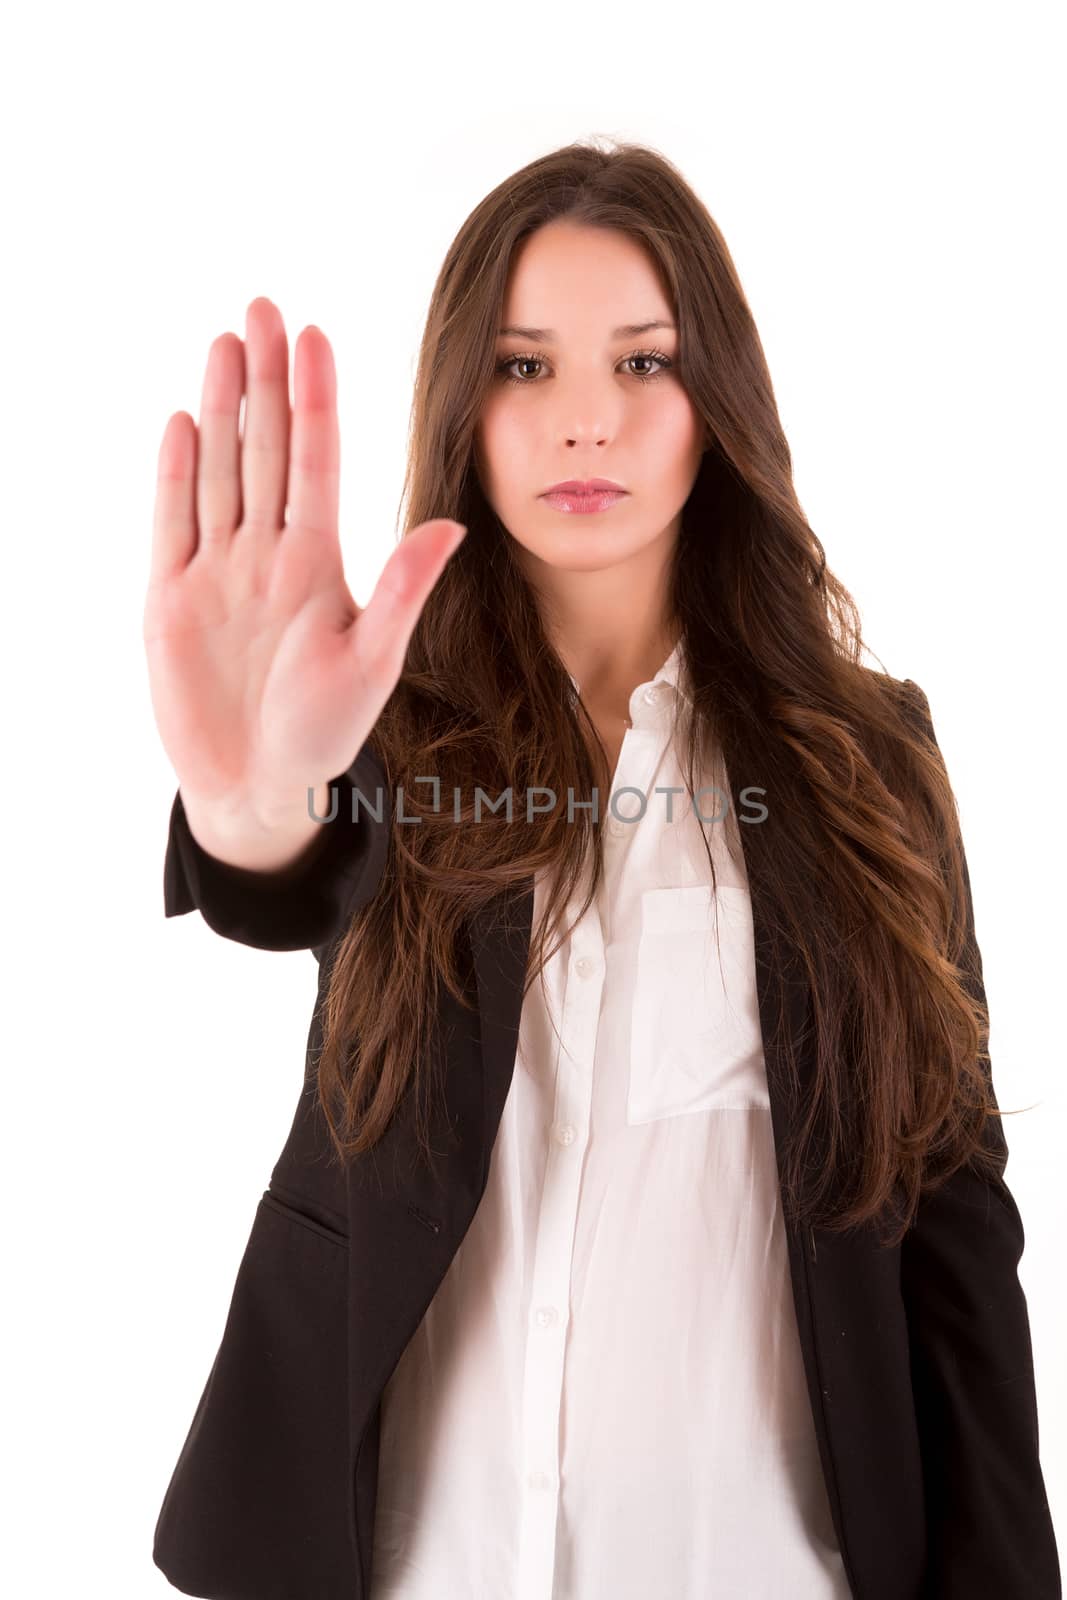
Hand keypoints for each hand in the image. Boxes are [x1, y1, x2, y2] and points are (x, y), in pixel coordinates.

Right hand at [143, 296, 464, 829]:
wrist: (259, 787)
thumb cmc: (323, 730)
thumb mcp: (373, 661)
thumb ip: (404, 590)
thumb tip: (453, 525)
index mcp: (317, 561)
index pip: (316, 460)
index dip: (315, 397)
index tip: (315, 334)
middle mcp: (267, 553)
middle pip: (264, 447)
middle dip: (264, 377)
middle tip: (262, 306)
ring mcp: (216, 570)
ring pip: (219, 471)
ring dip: (221, 407)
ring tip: (224, 341)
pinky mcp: (170, 598)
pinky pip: (171, 522)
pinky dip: (175, 474)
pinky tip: (183, 423)